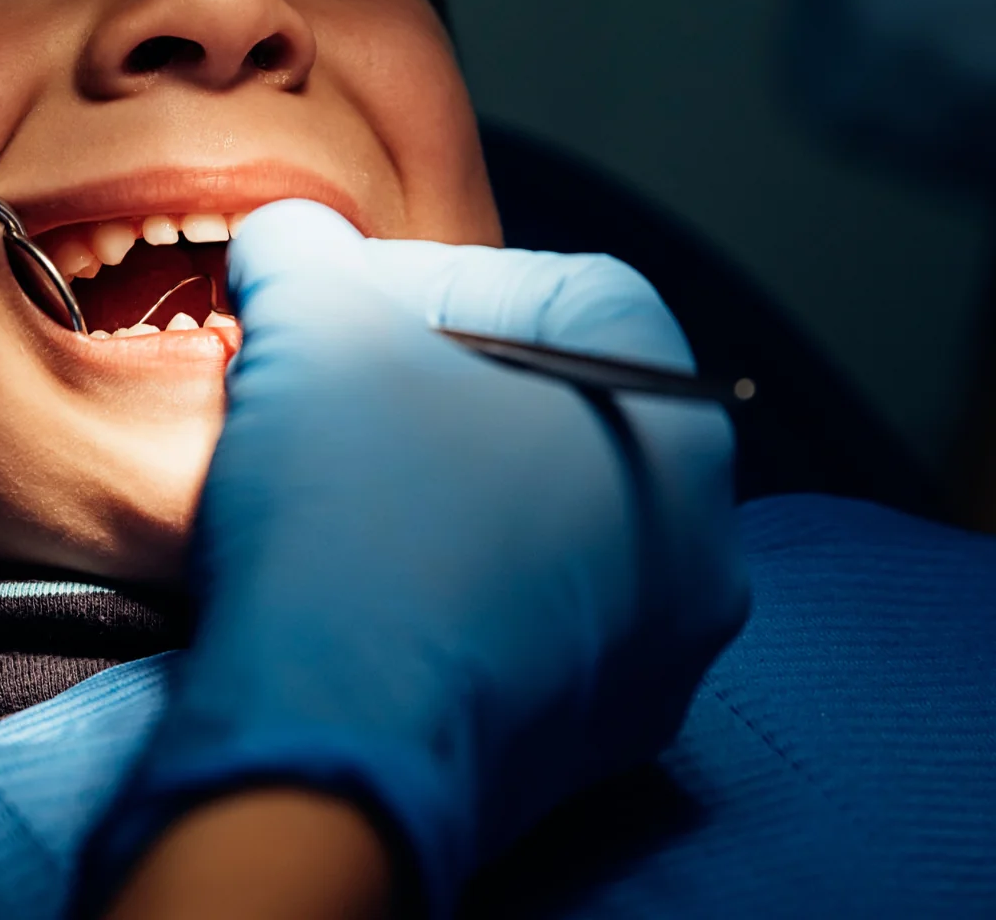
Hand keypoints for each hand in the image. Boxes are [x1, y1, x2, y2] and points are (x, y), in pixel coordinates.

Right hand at [81, 201, 747, 916]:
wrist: (332, 756)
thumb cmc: (348, 514)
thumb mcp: (307, 326)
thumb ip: (304, 247)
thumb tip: (291, 239)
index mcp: (672, 412)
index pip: (546, 288)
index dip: (419, 279)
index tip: (329, 311)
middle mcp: (704, 533)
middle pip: (550, 404)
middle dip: (428, 380)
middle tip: (330, 387)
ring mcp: (662, 648)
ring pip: (539, 516)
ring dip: (440, 481)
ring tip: (336, 482)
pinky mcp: (598, 736)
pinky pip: (522, 615)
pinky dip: (450, 581)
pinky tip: (365, 578)